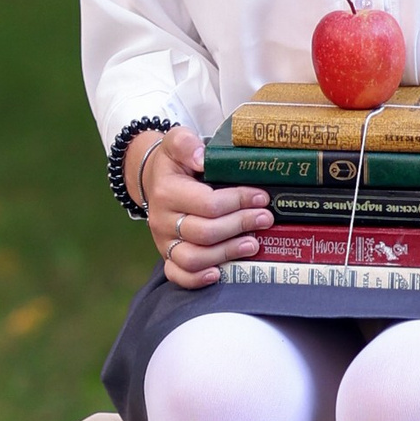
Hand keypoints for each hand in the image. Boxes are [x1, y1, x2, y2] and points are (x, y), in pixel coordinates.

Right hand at [133, 124, 269, 291]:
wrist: (153, 179)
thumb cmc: (174, 163)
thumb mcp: (176, 141)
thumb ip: (185, 143)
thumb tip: (201, 158)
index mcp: (166, 191)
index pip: (208, 203)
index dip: (238, 202)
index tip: (261, 197)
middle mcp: (162, 220)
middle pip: (205, 232)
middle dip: (240, 225)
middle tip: (265, 218)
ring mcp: (164, 241)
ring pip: (193, 258)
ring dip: (227, 253)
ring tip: (253, 244)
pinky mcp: (167, 255)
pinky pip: (177, 275)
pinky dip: (197, 279)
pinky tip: (219, 273)